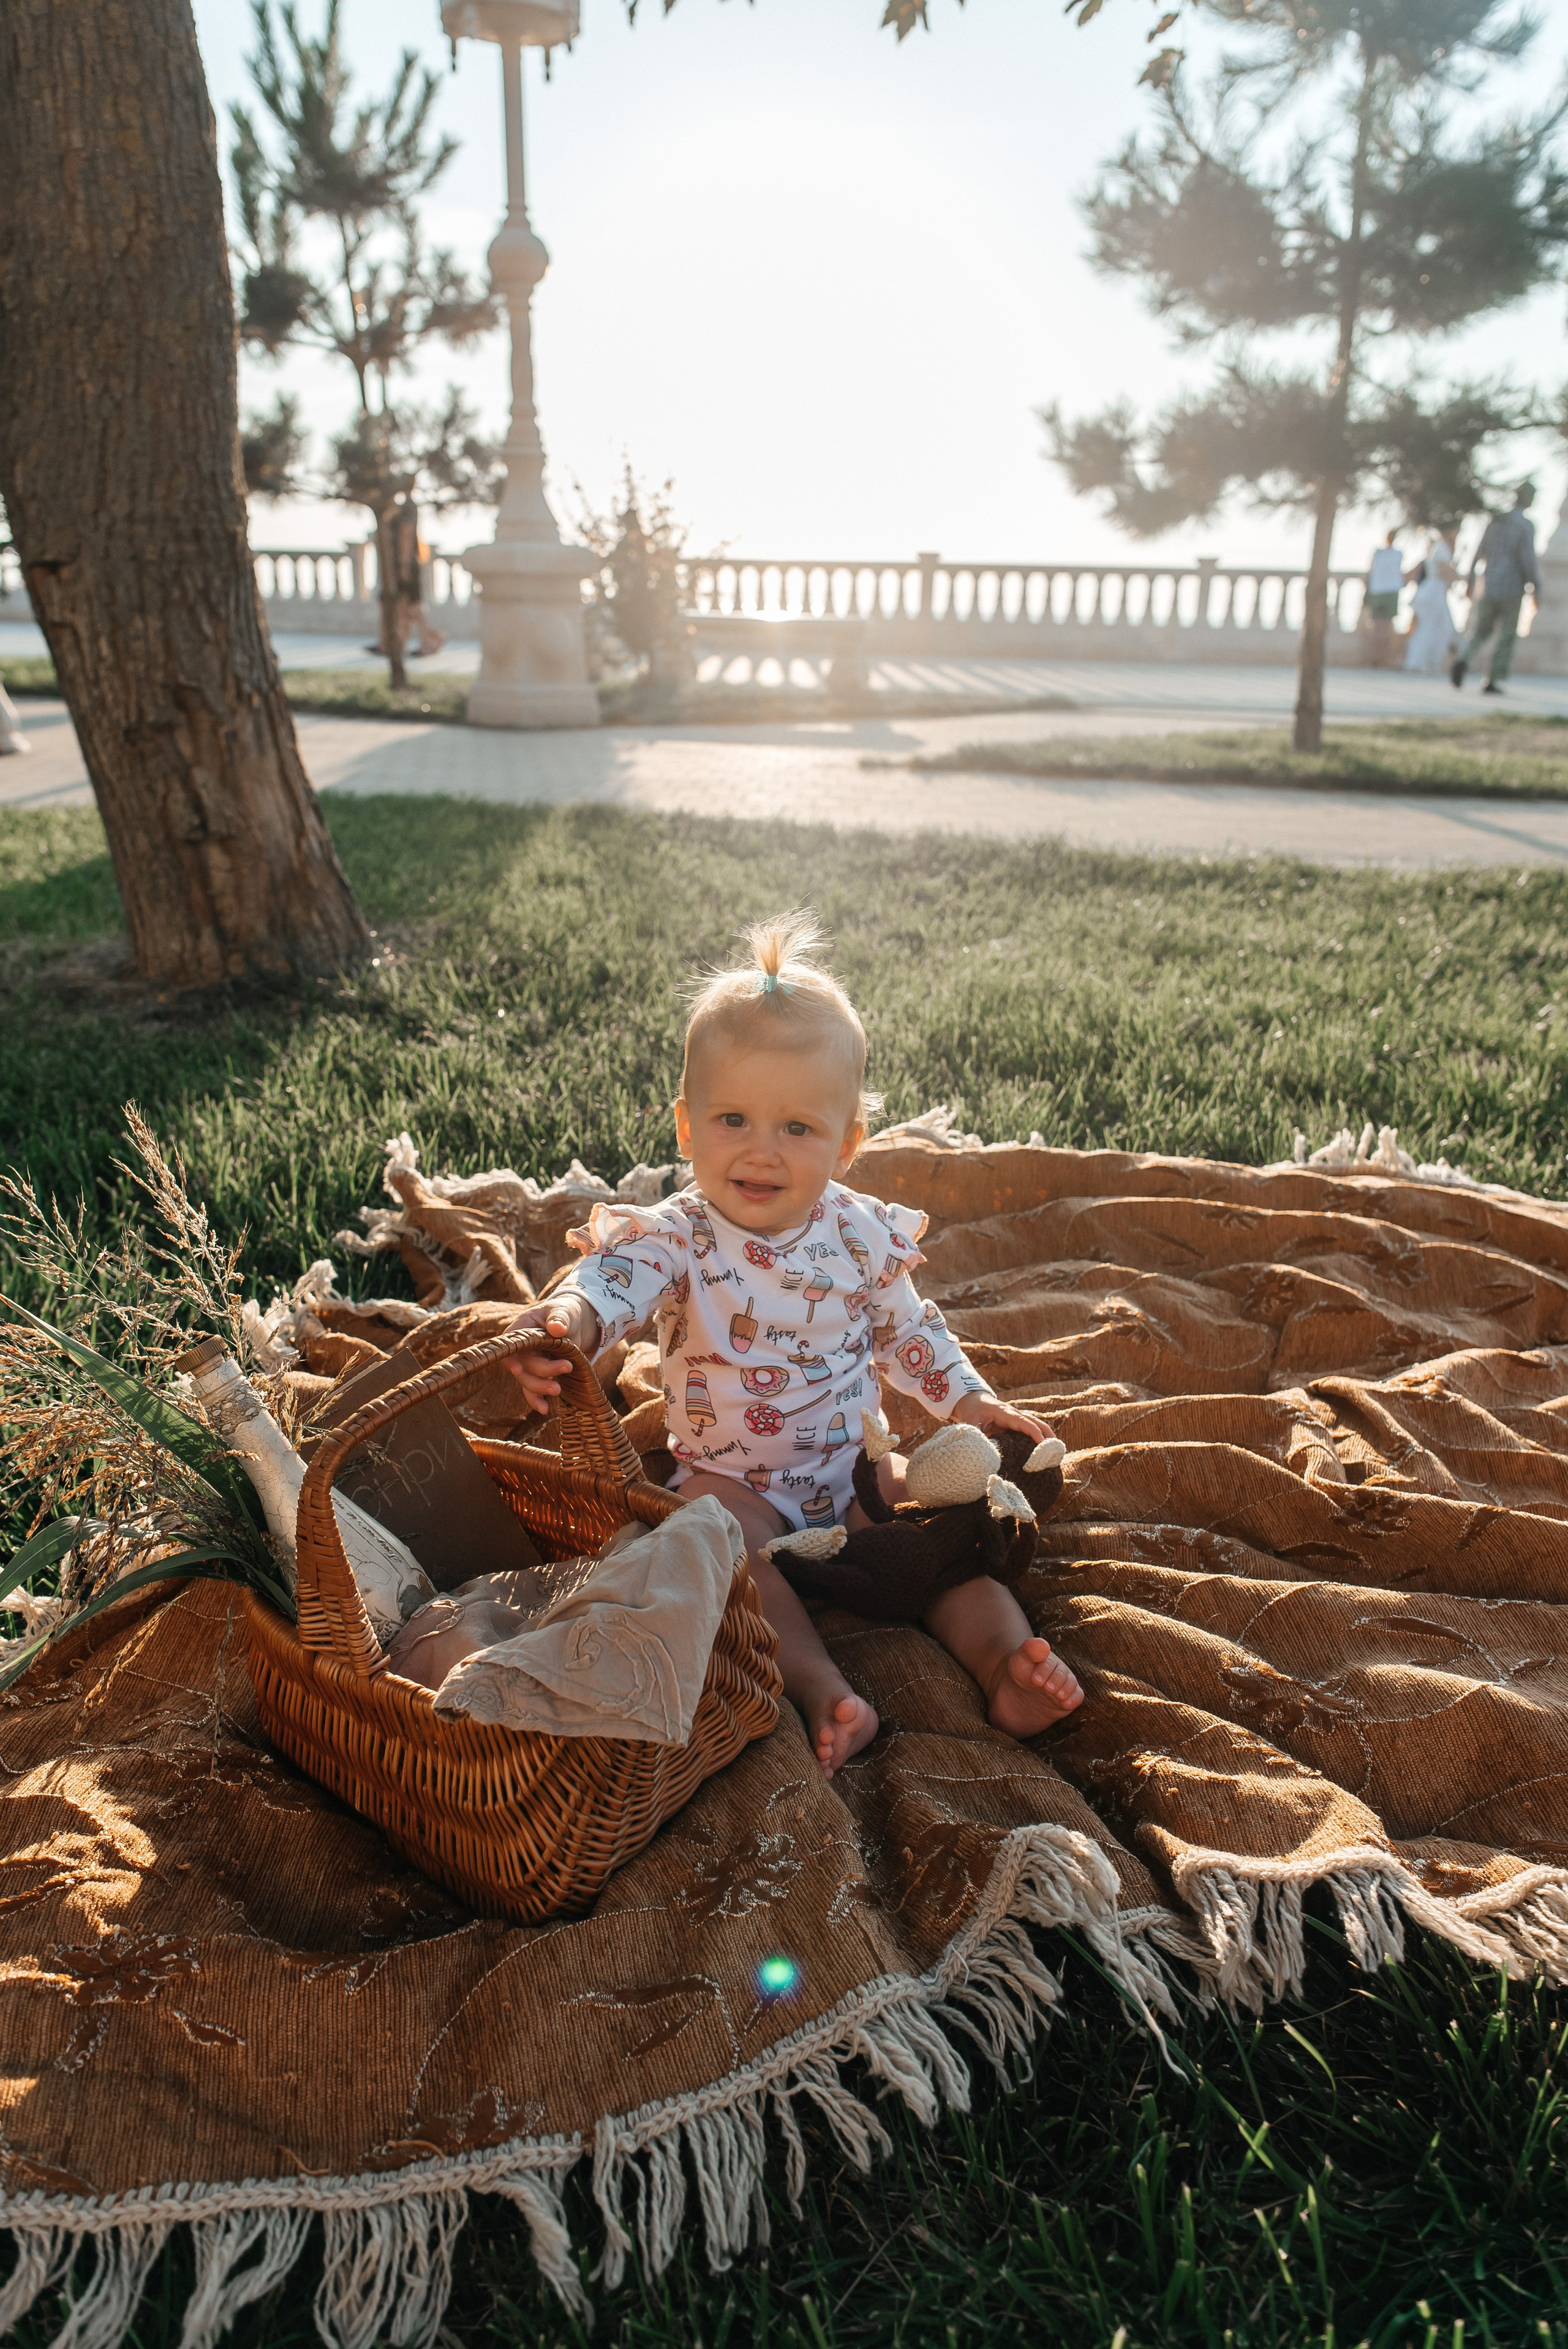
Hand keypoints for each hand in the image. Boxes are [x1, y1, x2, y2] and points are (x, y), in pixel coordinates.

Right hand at [502, 1296, 598, 1415]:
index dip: (510, 1358)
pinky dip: (537, 1400)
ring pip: (527, 1380)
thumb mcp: (565, 1311)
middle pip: (522, 1366)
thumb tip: (556, 1328)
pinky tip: (544, 1409)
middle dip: (541, 1372)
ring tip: (558, 1389)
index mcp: (522, 1329)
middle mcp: (522, 1348)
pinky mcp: (539, 1374)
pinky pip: (533, 1390)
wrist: (577, 1324)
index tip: (519, 1368)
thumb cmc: (567, 1313)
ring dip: (540, 1388)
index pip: (510, 1345)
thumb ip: (560, 1318)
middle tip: (566, 1368)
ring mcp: (530, 1363)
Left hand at [950, 1392, 1051, 1444]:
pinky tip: (1044, 1448)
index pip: (1021, 1421)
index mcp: (1003, 1412)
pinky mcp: (1015, 1424)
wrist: (971, 1400)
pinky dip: (1038, 1436)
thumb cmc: (971, 1410)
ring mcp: (1015, 1418)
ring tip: (1056, 1449)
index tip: (1042, 1442)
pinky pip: (1029, 1429)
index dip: (1032, 1431)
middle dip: (1046, 1432)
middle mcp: (1013, 1413)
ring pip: (1034, 1424)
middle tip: (1056, 1447)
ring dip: (1045, 1434)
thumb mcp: (970, 1422)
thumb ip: (976, 1434)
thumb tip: (983, 1451)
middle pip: (1033, 1421)